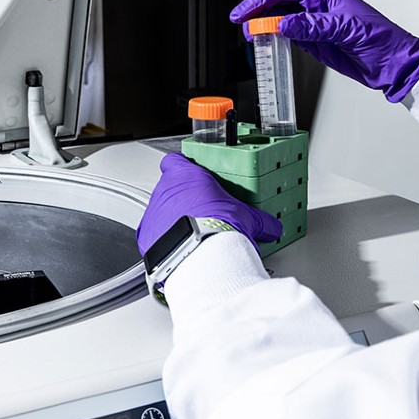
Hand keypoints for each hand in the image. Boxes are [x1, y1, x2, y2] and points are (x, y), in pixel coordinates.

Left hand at [136, 153, 282, 255]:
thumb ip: (259, 220)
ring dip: (173, 219)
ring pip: (160, 211)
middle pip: (170, 187)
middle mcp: (165, 191)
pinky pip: (154, 234)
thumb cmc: (218, 227)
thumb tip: (272, 227)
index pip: (175, 160)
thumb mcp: (247, 218)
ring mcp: (153, 214)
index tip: (195, 175)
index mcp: (187, 176)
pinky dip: (164, 240)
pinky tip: (181, 248)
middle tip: (203, 210)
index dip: (184, 167)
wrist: (199, 257)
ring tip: (194, 233)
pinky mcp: (146, 237)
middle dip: (184, 198)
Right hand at [230, 0, 418, 102]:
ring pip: (280, 18)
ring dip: (264, 25)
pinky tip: (266, 42)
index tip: (246, 12)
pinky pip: (289, 35)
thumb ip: (312, 27)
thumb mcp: (345, 30)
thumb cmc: (381, 40)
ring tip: (250, 34)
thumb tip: (284, 24)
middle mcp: (318, 6)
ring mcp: (315, 23)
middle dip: (257, 10)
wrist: (392, 64)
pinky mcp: (315, 41)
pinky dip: (275, 38)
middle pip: (278, 1)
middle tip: (241, 23)